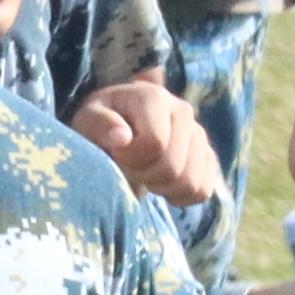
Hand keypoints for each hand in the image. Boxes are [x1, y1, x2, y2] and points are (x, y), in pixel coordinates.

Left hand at [72, 80, 219, 205]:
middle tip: (127, 167)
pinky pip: (203, 191)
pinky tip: (161, 184)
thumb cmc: (99, 127)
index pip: (155, 145)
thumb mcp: (87, 121)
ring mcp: (199, 135)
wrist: (117, 134)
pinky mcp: (207, 157)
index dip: (131, 160)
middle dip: (144, 176)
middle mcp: (183, 111)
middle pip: (173, 167)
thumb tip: (122, 138)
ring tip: (143, 174)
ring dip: (161, 188)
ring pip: (190, 182)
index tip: (116, 154)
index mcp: (154, 97)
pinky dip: (180, 197)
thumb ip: (99, 125)